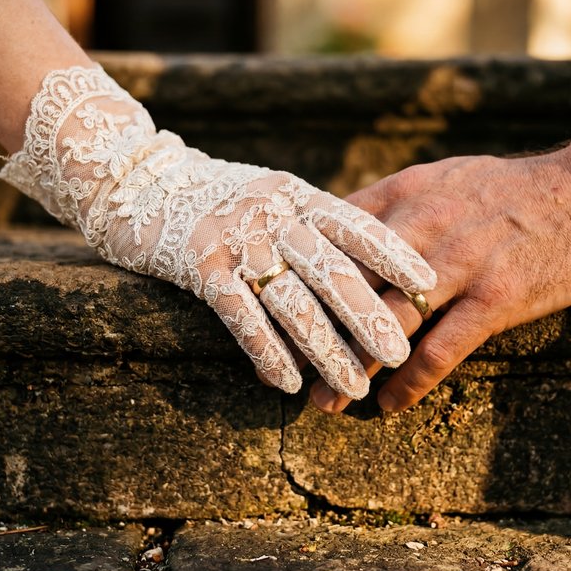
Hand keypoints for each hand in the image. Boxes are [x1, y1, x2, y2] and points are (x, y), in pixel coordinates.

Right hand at [0, 66, 435, 396]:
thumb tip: (369, 259)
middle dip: (368, 316)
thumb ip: (313, 220)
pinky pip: (241, 318)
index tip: (429, 284)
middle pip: (330, 270)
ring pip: (290, 303)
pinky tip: (290, 384)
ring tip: (355, 389)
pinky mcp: (199, 270)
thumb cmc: (221, 195)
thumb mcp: (274, 195)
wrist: (141, 181)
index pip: (356, 224)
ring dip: (325, 350)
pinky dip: (268, 353)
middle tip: (401, 355)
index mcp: (297, 195)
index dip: (394, 255)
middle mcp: (271, 214)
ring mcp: (235, 241)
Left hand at [310, 130, 570, 411]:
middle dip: (314, 331)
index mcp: (403, 194)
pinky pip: (442, 349)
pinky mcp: (496, 297)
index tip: (269, 311)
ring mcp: (460, 262)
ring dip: (353, 368)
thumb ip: (385, 202)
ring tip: (327, 402)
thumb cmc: (501, 190)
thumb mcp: (437, 178)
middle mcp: (424, 226)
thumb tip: (331, 226)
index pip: (331, 238)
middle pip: (351, 287)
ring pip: (389, 323)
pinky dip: (412, 382)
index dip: (297, 278)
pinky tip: (391, 404)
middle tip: (284, 369)